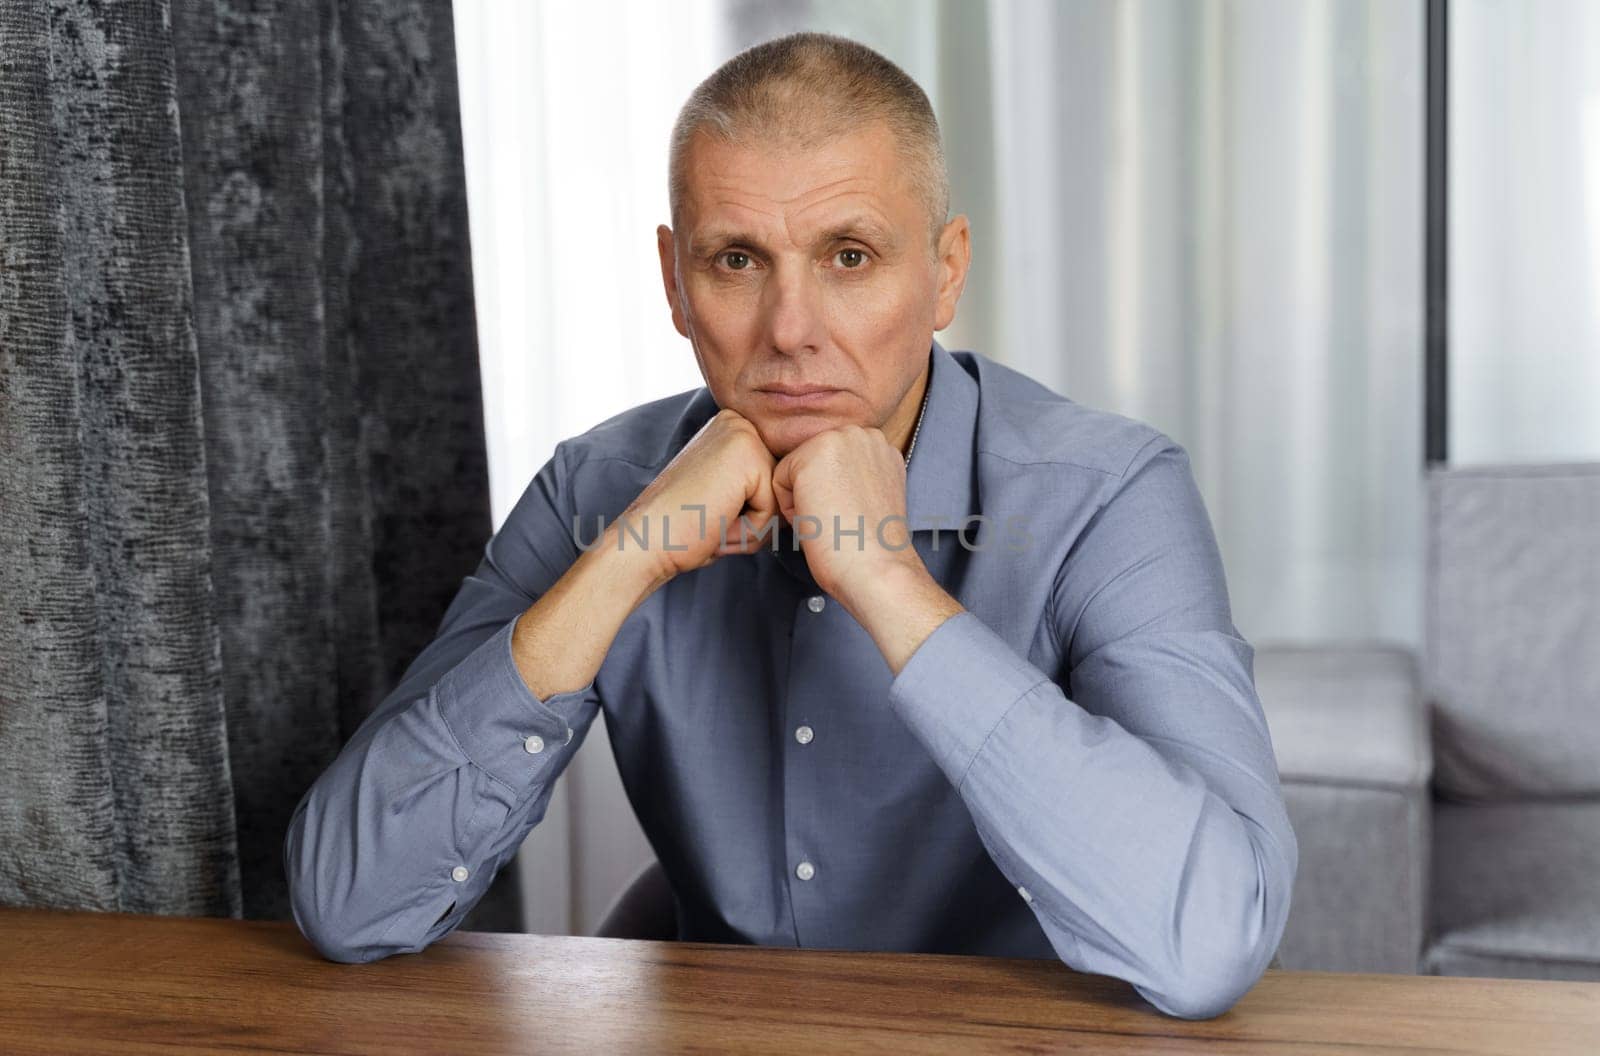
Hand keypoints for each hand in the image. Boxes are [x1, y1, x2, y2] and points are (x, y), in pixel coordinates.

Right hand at [613, 408, 780, 582]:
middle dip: (755, 518)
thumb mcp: (729, 495)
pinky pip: (773, 510)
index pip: (776, 479)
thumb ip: (758, 485)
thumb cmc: (684, 528)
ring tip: (714, 519)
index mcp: (735, 428)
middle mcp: (740, 422)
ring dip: (753, 526)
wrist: (646, 539)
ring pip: (781, 498)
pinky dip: (748, 530)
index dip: (752, 511)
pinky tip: (716, 521)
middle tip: (712, 518)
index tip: (714, 511)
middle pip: (782, 486)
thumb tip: (802, 497)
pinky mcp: (747, 457)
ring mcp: (744, 435)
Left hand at [770, 425, 926, 606]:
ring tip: (830, 519)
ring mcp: (839, 439)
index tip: (849, 517)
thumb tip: (828, 479)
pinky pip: (778, 479)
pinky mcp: (813, 453)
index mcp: (879, 444)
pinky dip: (789, 507)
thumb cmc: (870, 546)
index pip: (830, 464)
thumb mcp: (871, 495)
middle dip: (814, 492)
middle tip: (839, 519)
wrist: (876, 567)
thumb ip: (855, 475)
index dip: (830, 496)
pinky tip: (818, 519)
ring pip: (793, 470)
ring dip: (802, 499)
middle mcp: (862, 433)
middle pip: (810, 463)